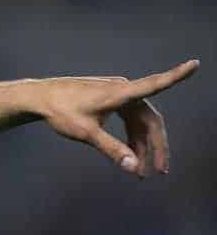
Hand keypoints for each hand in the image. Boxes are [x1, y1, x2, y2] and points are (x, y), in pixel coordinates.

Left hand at [33, 59, 197, 176]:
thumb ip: (111, 149)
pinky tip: (131, 155)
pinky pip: (129, 120)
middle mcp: (123, 90)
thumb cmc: (61, 112)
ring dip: (142, 145)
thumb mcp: (87, 133)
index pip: (155, 84)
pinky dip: (131, 137)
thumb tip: (133, 168)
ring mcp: (117, 94)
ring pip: (140, 122)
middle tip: (160, 170)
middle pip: (150, 119)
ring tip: (141, 170)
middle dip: (156, 146)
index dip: (176, 75)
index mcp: (120, 92)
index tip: (195, 64)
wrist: (39, 98)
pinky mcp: (110, 100)